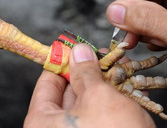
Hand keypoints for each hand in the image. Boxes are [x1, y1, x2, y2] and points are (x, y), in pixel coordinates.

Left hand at [24, 44, 155, 127]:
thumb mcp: (98, 97)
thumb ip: (86, 72)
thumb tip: (77, 51)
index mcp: (42, 123)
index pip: (47, 82)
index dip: (62, 61)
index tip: (75, 46)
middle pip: (67, 92)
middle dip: (87, 71)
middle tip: (102, 56)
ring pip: (86, 103)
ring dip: (102, 84)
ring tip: (117, 68)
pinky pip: (99, 115)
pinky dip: (110, 100)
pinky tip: (124, 87)